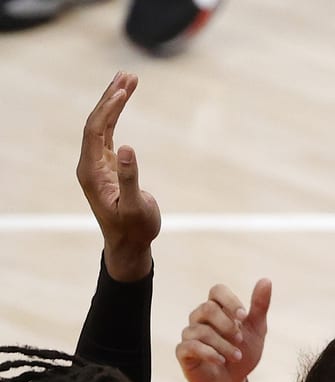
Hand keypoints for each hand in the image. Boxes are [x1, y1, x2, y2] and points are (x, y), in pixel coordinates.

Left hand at [76, 71, 160, 281]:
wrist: (130, 245)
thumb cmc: (135, 229)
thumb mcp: (136, 207)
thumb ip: (130, 178)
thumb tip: (127, 148)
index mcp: (91, 171)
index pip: (95, 130)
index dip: (108, 110)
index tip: (124, 92)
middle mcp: (90, 164)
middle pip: (96, 121)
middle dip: (111, 97)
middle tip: (128, 75)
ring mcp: (98, 164)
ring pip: (102, 124)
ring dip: (114, 102)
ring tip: (129, 80)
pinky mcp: (108, 166)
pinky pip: (108, 133)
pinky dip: (117, 116)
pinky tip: (124, 102)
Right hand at [177, 279, 271, 381]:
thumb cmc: (243, 352)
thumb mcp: (256, 330)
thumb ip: (259, 307)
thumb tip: (266, 280)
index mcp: (218, 309)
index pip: (217, 290)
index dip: (230, 301)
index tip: (244, 316)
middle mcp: (200, 318)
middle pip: (207, 309)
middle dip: (227, 325)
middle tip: (240, 339)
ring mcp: (190, 333)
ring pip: (201, 331)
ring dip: (223, 345)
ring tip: (237, 357)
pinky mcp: (183, 351)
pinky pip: (190, 346)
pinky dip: (209, 353)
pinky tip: (221, 361)